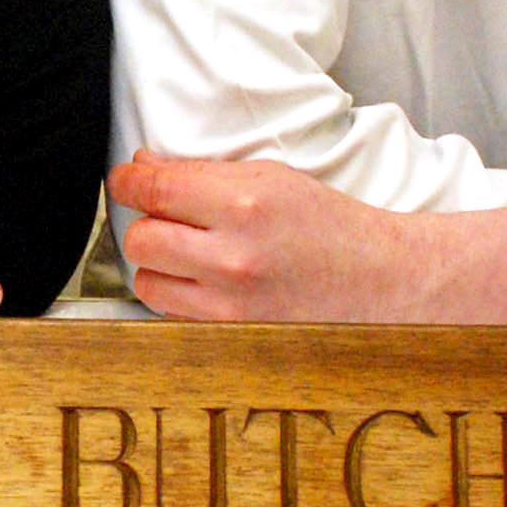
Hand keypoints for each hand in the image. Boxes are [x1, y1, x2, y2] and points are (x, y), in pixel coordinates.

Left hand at [108, 151, 506, 323]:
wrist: (381, 284)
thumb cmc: (330, 227)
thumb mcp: (274, 179)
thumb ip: (206, 173)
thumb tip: (145, 168)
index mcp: (245, 204)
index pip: (153, 189)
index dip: (128, 181)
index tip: (125, 180)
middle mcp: (234, 257)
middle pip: (141, 239)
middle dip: (147, 225)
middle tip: (167, 220)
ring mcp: (231, 305)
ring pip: (147, 284)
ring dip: (158, 267)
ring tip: (189, 257)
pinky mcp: (232, 338)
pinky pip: (173, 316)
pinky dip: (180, 299)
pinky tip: (207, 286)